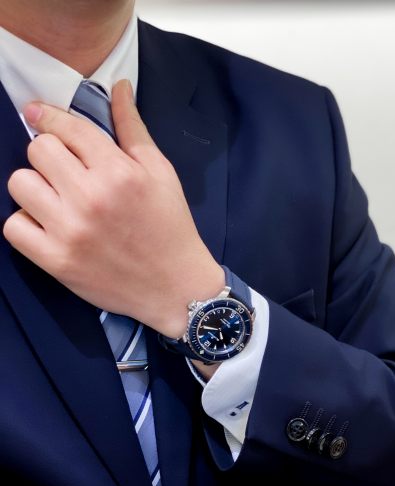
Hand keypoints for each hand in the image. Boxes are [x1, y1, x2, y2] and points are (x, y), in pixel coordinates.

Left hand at [4, 80, 224, 338]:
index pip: (65, 126)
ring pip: (20, 183)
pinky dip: (25, 224)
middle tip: (64, 172)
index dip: (47, 116)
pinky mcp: (58, 261)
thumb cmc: (170, 227)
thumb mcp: (161, 173)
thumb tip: (118, 87)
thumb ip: (132, 129)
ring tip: (55, 200)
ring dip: (34, 188)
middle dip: (49, 155)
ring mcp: (71, 230)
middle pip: (38, 150)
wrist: (177, 288)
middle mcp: (91, 197)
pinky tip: (47, 226)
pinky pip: (13, 227)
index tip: (37, 115)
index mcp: (118, 171)